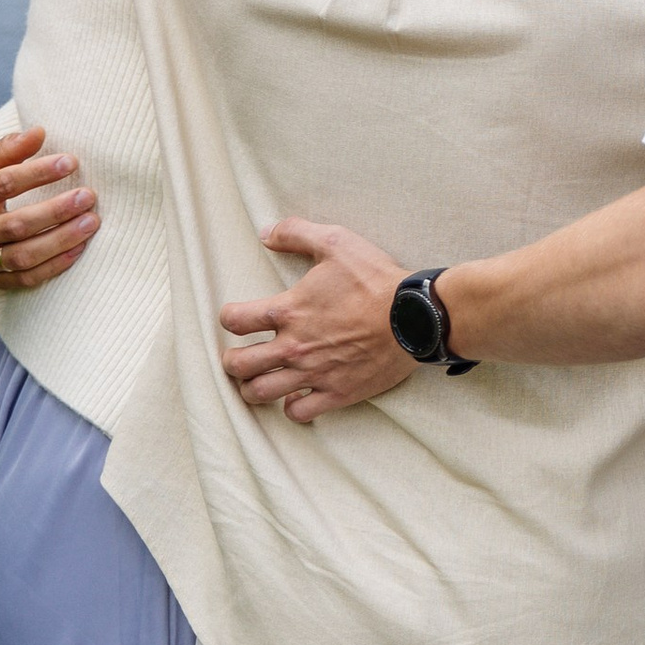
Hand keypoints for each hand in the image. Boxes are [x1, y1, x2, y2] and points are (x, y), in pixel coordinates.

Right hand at [0, 123, 98, 290]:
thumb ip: (6, 149)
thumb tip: (40, 132)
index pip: (3, 184)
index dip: (38, 173)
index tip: (70, 162)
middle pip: (16, 224)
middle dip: (56, 210)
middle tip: (88, 196)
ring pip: (24, 255)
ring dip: (62, 239)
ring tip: (91, 221)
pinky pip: (27, 278)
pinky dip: (56, 264)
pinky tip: (79, 247)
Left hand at [220, 217, 416, 419]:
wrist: (415, 318)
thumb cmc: (376, 280)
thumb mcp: (336, 242)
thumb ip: (295, 233)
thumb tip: (265, 233)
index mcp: (288, 311)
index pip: (234, 320)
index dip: (228, 317)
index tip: (236, 317)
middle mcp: (294, 347)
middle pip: (239, 364)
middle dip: (231, 360)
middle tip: (238, 356)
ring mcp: (314, 373)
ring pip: (260, 393)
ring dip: (252, 387)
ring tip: (257, 380)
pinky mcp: (337, 393)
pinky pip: (299, 412)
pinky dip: (291, 407)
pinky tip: (295, 396)